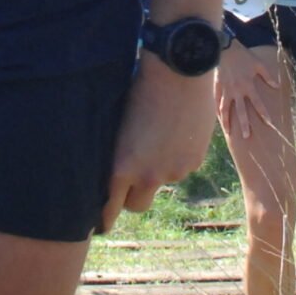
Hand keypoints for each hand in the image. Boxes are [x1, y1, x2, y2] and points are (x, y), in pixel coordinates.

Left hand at [98, 57, 216, 230]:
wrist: (177, 71)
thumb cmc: (137, 90)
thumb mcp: (117, 126)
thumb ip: (116, 155)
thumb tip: (111, 173)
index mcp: (122, 167)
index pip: (110, 208)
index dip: (105, 217)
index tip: (101, 222)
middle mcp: (149, 176)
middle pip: (137, 206)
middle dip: (131, 198)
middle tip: (129, 182)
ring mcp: (174, 171)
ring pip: (162, 181)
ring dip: (158, 170)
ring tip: (157, 137)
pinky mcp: (194, 161)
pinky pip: (181, 167)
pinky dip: (176, 156)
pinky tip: (174, 131)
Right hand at [214, 49, 285, 142]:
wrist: (226, 48)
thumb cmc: (244, 56)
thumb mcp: (258, 64)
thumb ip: (268, 76)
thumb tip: (277, 86)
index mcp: (248, 85)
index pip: (258, 103)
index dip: (264, 114)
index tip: (269, 124)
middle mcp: (237, 90)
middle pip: (241, 111)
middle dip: (244, 124)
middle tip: (246, 136)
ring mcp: (226, 90)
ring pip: (226, 109)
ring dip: (227, 121)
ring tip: (229, 133)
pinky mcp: (218, 87)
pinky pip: (217, 101)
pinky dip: (218, 110)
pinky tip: (219, 118)